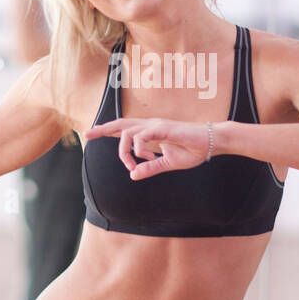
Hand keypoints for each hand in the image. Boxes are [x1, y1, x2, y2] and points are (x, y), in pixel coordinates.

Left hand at [84, 118, 211, 179]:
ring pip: (127, 132)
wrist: (211, 143)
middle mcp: (150, 125)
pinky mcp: (163, 128)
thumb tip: (132, 175)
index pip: (124, 128)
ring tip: (132, 164)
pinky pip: (142, 136)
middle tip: (87, 134)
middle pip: (120, 124)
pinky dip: (139, 149)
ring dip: (125, 151)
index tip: (90, 133)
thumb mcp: (167, 163)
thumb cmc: (192, 150)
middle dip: (102, 129)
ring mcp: (156, 126)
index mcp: (150, 132)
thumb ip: (150, 167)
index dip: (106, 130)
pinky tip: (147, 157)